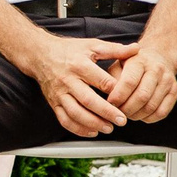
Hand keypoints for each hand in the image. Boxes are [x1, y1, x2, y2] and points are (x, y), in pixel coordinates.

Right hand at [19, 29, 139, 136]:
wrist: (40, 54)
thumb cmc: (69, 50)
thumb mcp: (92, 45)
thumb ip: (115, 49)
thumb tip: (136, 49)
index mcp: (80, 64)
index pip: (101, 81)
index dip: (116, 91)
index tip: (128, 98)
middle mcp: (68, 80)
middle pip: (88, 100)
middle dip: (106, 112)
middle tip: (122, 120)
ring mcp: (59, 93)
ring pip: (75, 113)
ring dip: (93, 123)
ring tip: (108, 128)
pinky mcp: (54, 103)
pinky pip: (64, 120)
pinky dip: (78, 129)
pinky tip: (92, 131)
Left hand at [102, 40, 176, 124]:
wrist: (157, 58)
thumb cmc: (131, 64)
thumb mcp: (117, 63)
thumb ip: (111, 77)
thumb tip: (107, 96)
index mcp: (139, 60)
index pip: (129, 81)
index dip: (118, 96)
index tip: (109, 103)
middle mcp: (156, 69)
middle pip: (142, 96)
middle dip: (126, 109)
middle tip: (117, 112)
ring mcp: (167, 81)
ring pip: (151, 106)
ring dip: (136, 115)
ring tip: (126, 114)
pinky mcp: (174, 92)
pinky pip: (162, 112)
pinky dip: (148, 118)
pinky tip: (139, 115)